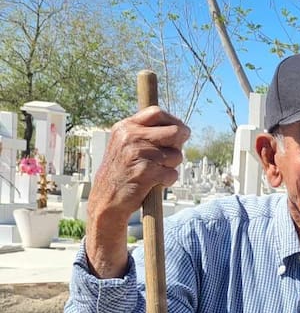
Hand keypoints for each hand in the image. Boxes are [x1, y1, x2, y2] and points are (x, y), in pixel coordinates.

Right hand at [86, 107, 189, 277]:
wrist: (106, 200)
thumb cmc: (122, 173)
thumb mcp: (126, 146)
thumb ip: (147, 134)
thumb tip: (181, 130)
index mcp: (125, 127)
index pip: (157, 113)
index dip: (173, 122)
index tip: (178, 132)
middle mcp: (131, 137)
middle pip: (175, 132)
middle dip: (178, 147)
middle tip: (169, 158)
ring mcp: (138, 154)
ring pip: (177, 155)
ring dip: (171, 167)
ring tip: (154, 173)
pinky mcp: (146, 172)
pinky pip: (173, 174)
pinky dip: (168, 181)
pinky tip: (154, 184)